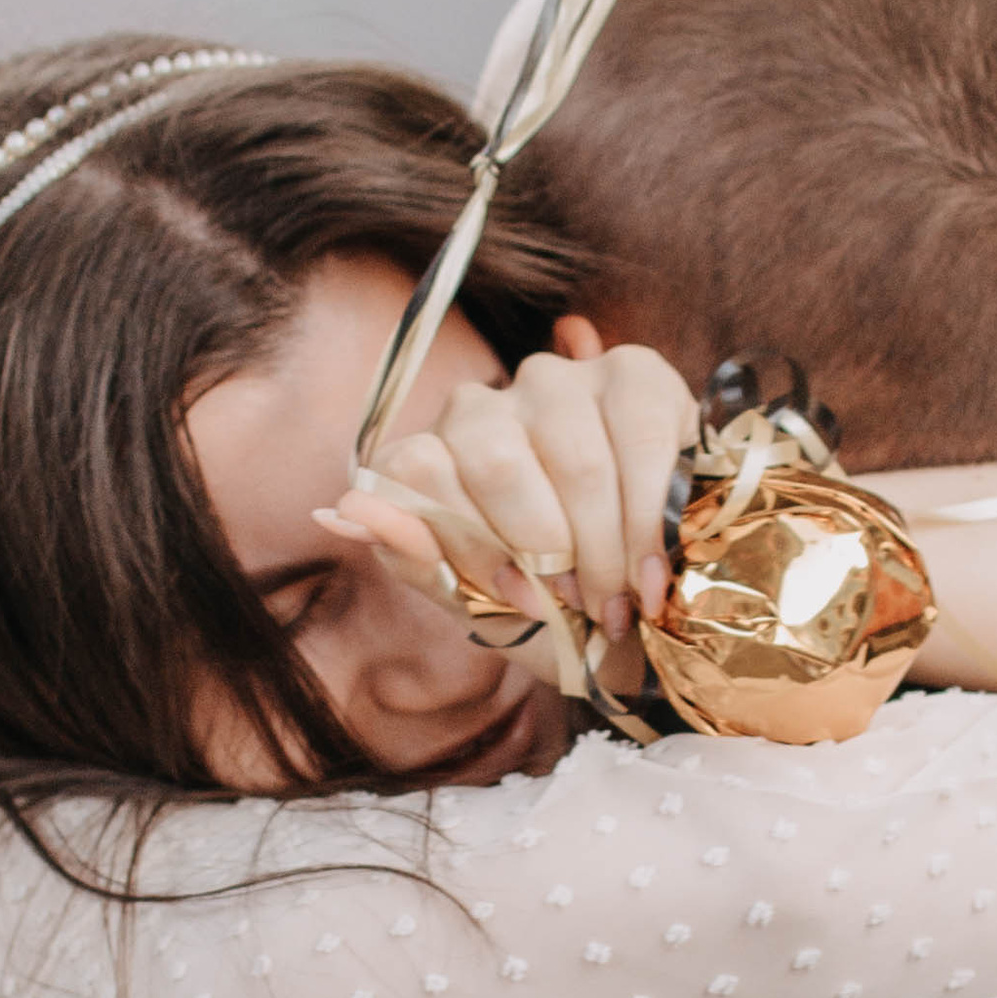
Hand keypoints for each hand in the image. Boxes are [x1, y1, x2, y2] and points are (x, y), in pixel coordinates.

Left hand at [321, 337, 697, 641]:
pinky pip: (640, 436)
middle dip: (548, 549)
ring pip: (573, 455)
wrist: (644, 624)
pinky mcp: (634, 374)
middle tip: (584, 604)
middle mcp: (480, 407)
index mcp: (426, 458)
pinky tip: (659, 564)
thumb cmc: (550, 614)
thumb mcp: (476, 607)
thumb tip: (337, 514)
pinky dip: (651, 515)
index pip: (419, 473)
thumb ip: (414, 558)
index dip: (476, 548)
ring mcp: (556, 382)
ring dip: (607, 545)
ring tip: (626, 596)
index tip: (523, 603)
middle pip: (495, 459)